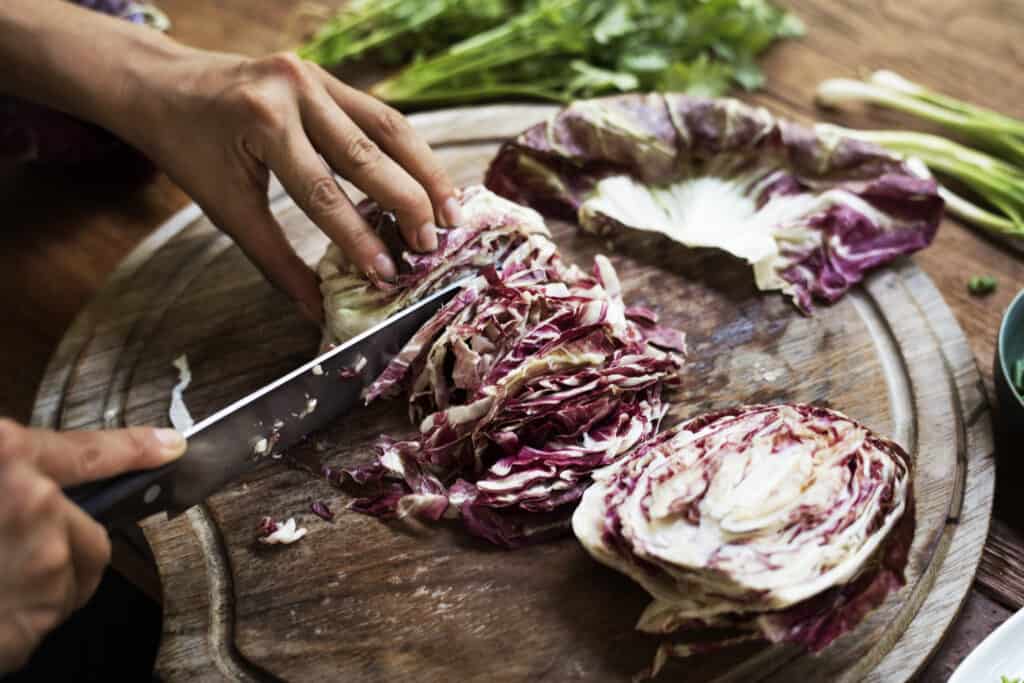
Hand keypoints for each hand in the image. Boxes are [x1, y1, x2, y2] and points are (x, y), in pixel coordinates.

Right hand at [0, 420, 185, 673]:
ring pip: (77, 568)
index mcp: (2, 456)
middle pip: (88, 526)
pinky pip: (54, 608)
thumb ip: (9, 470)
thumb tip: (41, 481)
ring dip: (50, 574)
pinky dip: (32, 608)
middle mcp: (31, 504)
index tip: (173, 446)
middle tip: (10, 549)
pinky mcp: (33, 615)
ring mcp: (39, 561)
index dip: (135, 447)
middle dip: (63, 540)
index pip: (87, 450)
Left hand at [114, 49, 462, 321]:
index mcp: (262, 122)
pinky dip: (409, 151)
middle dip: (408, 203)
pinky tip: (430, 181)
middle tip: (433, 246)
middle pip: (368, 153)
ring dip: (426, 172)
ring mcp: (316, 75)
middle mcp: (295, 90)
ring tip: (452, 213)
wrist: (165, 85)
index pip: (323, 190)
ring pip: (389, 127)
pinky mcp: (327, 76)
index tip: (388, 273)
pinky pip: (379, 116)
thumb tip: (316, 309)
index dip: (359, 236)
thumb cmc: (190, 150)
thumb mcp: (226, 208)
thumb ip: (276, 260)